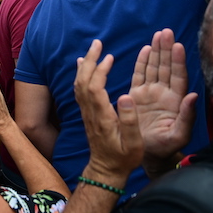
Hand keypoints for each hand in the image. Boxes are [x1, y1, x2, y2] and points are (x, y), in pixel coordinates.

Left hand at [74, 39, 142, 178]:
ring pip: (79, 83)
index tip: (109, 58)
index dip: (99, 71)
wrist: (106, 169)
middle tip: (97, 43)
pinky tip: (82, 64)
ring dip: (85, 64)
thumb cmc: (123, 158)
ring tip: (93, 49)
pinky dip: (81, 73)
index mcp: (102, 116)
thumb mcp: (133, 143)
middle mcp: (90, 111)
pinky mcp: (87, 113)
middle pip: (83, 81)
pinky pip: (79, 89)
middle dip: (89, 60)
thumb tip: (125, 96)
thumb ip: (130, 120)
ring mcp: (86, 112)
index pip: (95, 88)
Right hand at [131, 29, 197, 163]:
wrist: (147, 153)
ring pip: (154, 67)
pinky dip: (142, 62)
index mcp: (175, 101)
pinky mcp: (137, 95)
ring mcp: (150, 93)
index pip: (178, 76)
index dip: (177, 61)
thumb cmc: (165, 147)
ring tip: (158, 35)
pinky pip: (140, 75)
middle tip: (167, 32)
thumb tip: (194, 96)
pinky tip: (146, 49)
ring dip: (157, 51)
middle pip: (166, 67)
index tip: (178, 46)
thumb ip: (187, 116)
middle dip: (167, 49)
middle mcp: (164, 93)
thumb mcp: (179, 135)